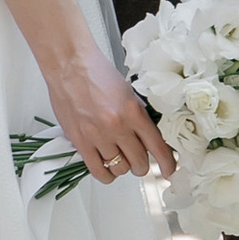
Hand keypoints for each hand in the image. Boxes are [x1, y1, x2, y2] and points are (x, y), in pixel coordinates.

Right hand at [44, 49, 168, 184]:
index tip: (169, 170)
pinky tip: (107, 169)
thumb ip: (138, 117)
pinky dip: (106, 175)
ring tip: (119, 159)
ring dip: (122, 168)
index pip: (157, 146)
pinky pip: (97, 170)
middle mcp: (117, 126)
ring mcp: (98, 136)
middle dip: (141, 165)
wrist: (69, 65)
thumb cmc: (96, 74)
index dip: (166, 163)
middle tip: (138, 161)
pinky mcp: (80, 141)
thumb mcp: (128, 93)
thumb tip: (149, 139)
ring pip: (119, 168)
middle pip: (139, 162)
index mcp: (133, 112)